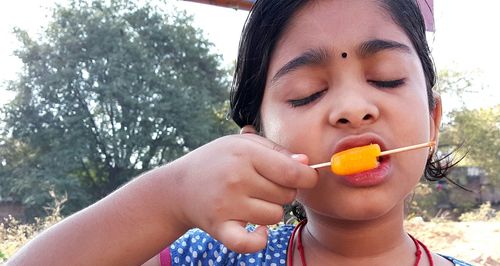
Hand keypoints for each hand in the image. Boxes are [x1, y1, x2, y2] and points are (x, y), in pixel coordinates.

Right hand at [164, 126, 317, 253]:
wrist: (179, 187)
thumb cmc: (218, 161)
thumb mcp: (244, 145)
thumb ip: (277, 150)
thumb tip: (306, 163)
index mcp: (245, 153)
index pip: (293, 172)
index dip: (308, 177)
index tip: (306, 177)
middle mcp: (236, 178)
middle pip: (286, 195)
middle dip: (283, 191)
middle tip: (264, 185)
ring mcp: (227, 204)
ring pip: (275, 216)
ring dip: (270, 211)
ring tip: (253, 201)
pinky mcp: (220, 227)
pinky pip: (250, 243)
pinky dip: (259, 240)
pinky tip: (260, 230)